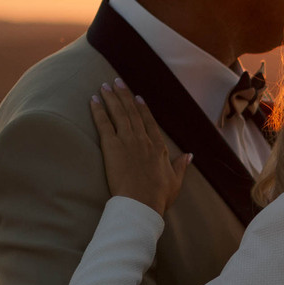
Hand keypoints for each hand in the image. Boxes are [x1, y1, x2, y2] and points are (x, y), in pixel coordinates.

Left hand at [90, 80, 190, 214]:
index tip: (137, 97)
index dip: (142, 108)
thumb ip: (181, 166)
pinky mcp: (112, 145)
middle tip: (117, 82)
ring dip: (111, 98)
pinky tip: (93, 100)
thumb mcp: (175, 181)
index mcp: (158, 147)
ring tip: (105, 86)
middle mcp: (143, 139)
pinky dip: (98, 110)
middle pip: (132, 112)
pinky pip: (104, 123)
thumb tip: (190, 156)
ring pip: (119, 113)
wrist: (141, 202)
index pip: (149, 122)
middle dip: (124, 96)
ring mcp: (127, 140)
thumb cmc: (158, 196)